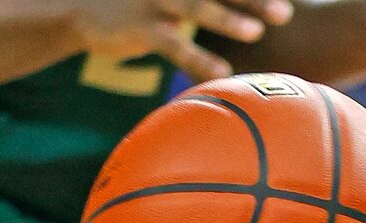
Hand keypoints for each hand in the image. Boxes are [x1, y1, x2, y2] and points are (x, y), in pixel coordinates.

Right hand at [72, 0, 293, 85]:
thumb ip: (203, 1)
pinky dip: (198, 58)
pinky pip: (173, 45)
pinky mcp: (140, 27)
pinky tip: (222, 71)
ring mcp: (153, 0)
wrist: (78, 8)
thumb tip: (243, 13)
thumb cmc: (138, 2)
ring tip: (255, 32)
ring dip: (226, 18)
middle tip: (287, 11)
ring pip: (194, 6)